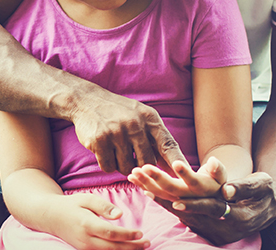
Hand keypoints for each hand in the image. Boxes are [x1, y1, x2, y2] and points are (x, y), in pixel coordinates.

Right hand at [47, 193, 149, 249]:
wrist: (52, 217)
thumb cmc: (71, 205)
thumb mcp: (86, 199)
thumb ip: (103, 206)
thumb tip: (120, 214)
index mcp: (87, 225)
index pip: (111, 233)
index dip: (127, 235)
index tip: (141, 233)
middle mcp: (86, 241)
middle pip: (113, 248)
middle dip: (132, 247)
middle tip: (148, 243)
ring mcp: (84, 248)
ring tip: (142, 248)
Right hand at [71, 87, 186, 175]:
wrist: (87, 100)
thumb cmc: (118, 111)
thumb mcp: (140, 114)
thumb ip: (155, 135)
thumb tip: (171, 163)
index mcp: (149, 118)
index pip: (168, 144)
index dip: (178, 162)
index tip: (188, 175)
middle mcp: (135, 124)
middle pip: (147, 162)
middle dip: (142, 167)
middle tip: (132, 159)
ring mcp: (117, 132)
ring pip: (127, 168)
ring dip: (122, 166)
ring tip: (117, 150)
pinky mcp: (100, 140)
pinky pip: (109, 167)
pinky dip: (107, 164)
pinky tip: (104, 151)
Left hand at [128, 157, 226, 201]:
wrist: (216, 204)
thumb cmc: (218, 182)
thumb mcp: (222, 176)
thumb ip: (218, 169)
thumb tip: (213, 162)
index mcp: (204, 189)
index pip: (194, 182)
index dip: (186, 174)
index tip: (176, 164)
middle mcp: (190, 198)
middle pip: (173, 189)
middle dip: (158, 178)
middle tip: (144, 166)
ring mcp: (179, 201)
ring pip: (161, 194)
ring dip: (146, 183)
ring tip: (133, 172)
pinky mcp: (171, 201)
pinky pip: (156, 196)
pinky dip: (144, 187)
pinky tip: (134, 180)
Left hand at [155, 172, 275, 244]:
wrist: (267, 207)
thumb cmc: (265, 191)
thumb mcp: (261, 185)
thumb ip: (245, 187)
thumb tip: (228, 190)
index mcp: (237, 218)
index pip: (211, 211)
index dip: (193, 206)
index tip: (175, 201)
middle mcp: (224, 229)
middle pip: (191, 215)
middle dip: (167, 200)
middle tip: (148, 187)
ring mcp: (215, 232)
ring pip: (184, 217)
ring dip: (163, 202)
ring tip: (143, 186)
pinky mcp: (208, 230)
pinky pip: (185, 218)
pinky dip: (168, 205)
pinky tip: (151, 193)